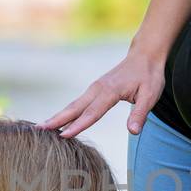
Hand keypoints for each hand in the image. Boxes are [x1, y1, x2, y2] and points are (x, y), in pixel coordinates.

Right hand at [38, 49, 165, 139]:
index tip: (63, 135)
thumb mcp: (150, 95)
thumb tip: (133, 132)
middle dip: (57, 120)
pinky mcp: (95, 90)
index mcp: (110, 91)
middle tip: (39, 130)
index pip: (92, 113)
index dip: (78, 126)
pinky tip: (59, 121)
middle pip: (75, 108)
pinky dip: (66, 113)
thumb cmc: (149, 76)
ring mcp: (94, 88)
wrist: (145, 55)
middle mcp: (98, 89)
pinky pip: (78, 103)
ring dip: (58, 116)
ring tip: (42, 128)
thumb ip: (141, 114)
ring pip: (73, 105)